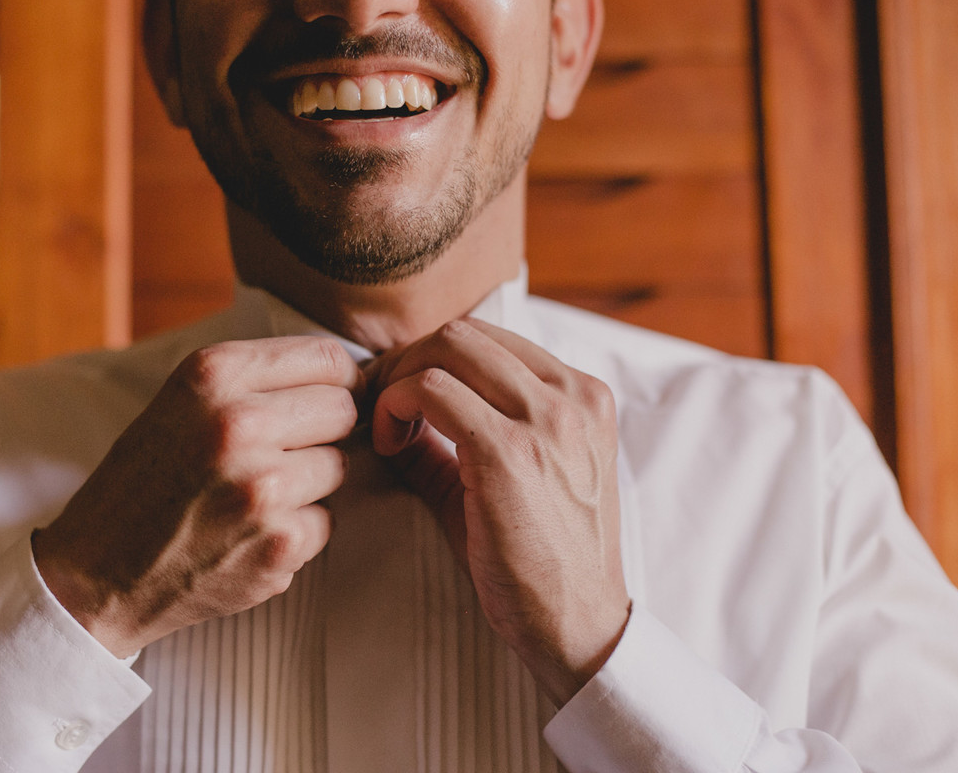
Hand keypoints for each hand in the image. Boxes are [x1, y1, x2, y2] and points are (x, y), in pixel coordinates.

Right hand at [33, 336, 362, 657]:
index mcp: (214, 375)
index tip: (327, 399)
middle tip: (283, 452)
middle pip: (343, 410)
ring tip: (254, 496)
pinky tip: (249, 534)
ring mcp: (263, 488)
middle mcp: (240, 423)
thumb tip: (348, 376)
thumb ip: (255, 380)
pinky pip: (324, 522)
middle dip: (323, 431)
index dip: (338, 382)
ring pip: (339, 467)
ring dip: (309, 483)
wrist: (96, 574)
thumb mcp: (182, 401)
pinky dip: (296, 531)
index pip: (328, 359)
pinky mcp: (279, 544)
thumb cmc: (145, 481)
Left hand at [367, 318, 629, 704]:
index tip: (398, 393)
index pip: (488, 337)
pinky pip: (432, 391)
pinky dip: (396, 407)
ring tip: (384, 429)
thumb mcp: (514, 476)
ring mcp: (547, 420)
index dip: (430, 357)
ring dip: (398, 381)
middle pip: (462, 333)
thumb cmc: (541, 557)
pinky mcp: (510, 452)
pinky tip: (389, 446)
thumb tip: (393, 406)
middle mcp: (572, 395)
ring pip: (445, 349)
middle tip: (375, 404)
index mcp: (582, 394)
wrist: (576, 623)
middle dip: (406, 361)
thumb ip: (461, 433)